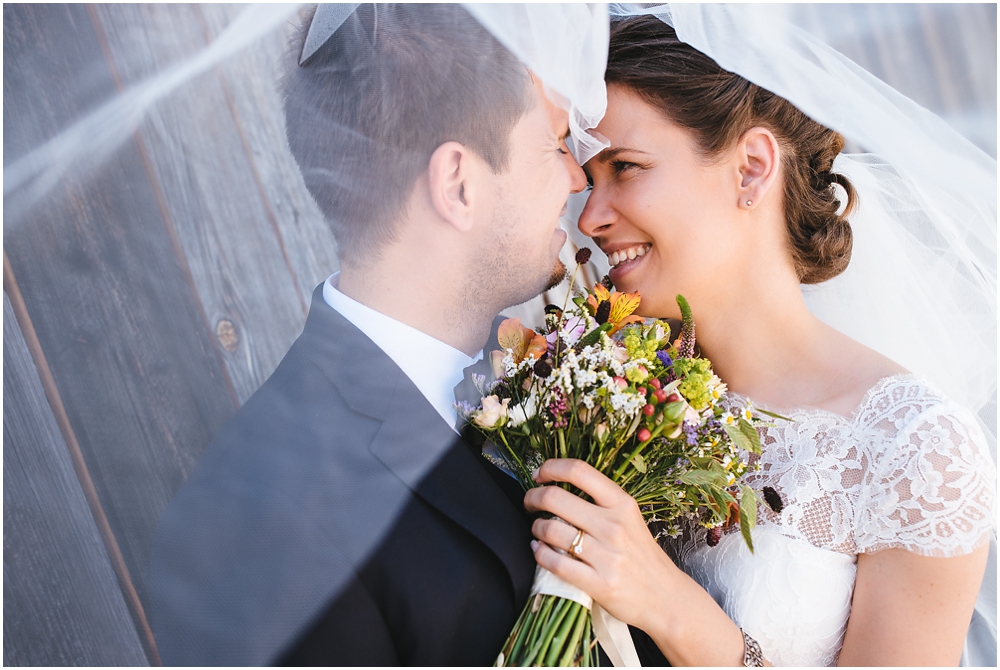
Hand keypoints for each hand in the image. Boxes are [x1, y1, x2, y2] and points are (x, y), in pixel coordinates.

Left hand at [522, 458, 679, 632]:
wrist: (665, 596)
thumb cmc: (642, 555)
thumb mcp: (630, 519)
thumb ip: (601, 503)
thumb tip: (559, 486)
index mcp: (622, 504)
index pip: (579, 471)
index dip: (551, 467)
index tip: (540, 474)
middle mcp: (614, 526)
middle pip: (555, 498)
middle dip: (533, 498)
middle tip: (530, 504)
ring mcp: (606, 555)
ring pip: (550, 530)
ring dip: (536, 528)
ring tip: (538, 531)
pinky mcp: (599, 583)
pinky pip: (555, 563)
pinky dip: (539, 554)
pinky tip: (538, 550)